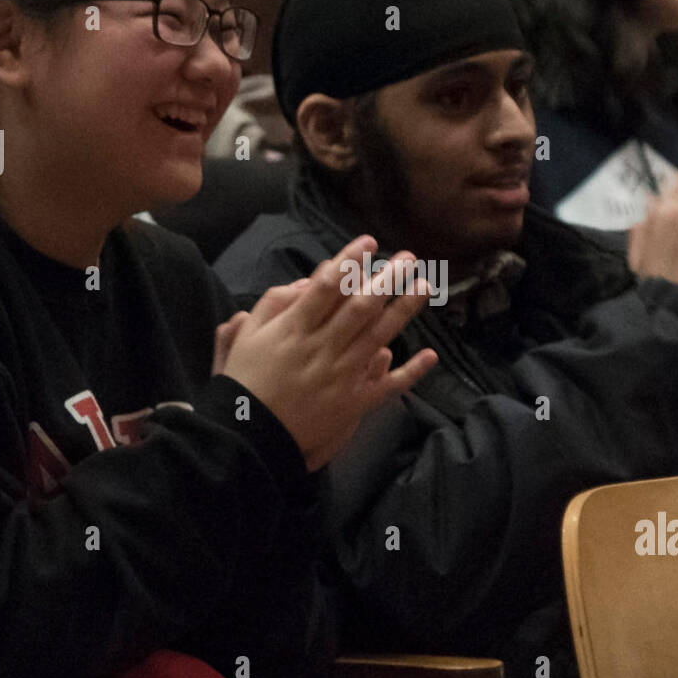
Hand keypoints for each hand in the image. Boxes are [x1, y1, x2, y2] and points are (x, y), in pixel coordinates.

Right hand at [221, 236, 438, 471]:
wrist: (250, 435)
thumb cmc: (247, 379)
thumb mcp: (248, 335)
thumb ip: (275, 304)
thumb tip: (306, 283)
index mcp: (294, 330)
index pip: (327, 287)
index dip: (349, 262)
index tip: (368, 242)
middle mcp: (322, 349)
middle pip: (360, 307)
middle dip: (386, 279)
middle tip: (407, 257)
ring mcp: (341, 376)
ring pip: (378, 337)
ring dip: (403, 310)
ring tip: (422, 285)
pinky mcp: (353, 402)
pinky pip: (386, 386)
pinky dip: (410, 372)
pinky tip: (430, 355)